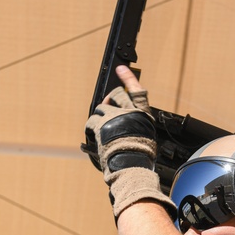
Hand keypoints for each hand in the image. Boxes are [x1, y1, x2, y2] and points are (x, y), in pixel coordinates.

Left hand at [85, 66, 175, 219]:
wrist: (130, 165)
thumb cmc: (138, 156)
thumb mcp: (144, 136)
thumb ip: (135, 124)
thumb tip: (124, 121)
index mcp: (143, 114)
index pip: (137, 90)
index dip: (128, 78)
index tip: (121, 68)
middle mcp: (129, 111)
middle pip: (116, 95)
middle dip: (109, 99)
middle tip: (106, 104)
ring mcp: (115, 116)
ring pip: (101, 107)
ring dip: (99, 116)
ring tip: (100, 127)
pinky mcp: (102, 124)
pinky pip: (92, 120)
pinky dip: (90, 126)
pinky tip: (91, 132)